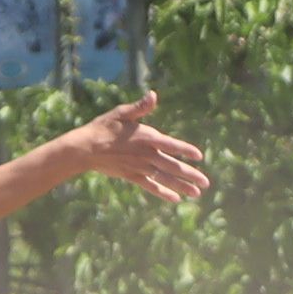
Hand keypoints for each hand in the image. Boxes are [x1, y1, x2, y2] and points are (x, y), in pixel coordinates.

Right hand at [71, 93, 209, 202]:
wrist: (85, 148)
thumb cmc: (103, 127)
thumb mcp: (121, 113)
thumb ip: (140, 107)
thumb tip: (153, 95)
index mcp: (146, 137)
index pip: (172, 145)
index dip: (186, 150)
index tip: (199, 156)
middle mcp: (146, 154)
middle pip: (172, 166)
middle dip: (191, 175)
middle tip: (206, 183)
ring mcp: (140, 167)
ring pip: (164, 179)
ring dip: (182, 186)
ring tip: (196, 193)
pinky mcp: (132, 176)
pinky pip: (151, 186)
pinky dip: (163, 192)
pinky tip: (175, 198)